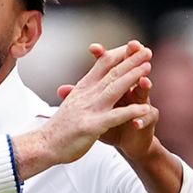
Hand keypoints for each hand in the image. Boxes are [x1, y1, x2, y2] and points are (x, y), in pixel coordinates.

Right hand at [12, 41, 152, 177]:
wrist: (44, 145)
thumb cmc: (59, 126)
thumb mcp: (71, 102)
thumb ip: (80, 90)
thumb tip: (87, 80)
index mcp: (82, 88)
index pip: (102, 64)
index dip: (119, 54)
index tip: (132, 47)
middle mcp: (86, 95)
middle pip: (112, 73)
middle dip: (131, 60)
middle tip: (147, 50)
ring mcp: (90, 110)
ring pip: (115, 89)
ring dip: (132, 77)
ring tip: (148, 68)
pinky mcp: (92, 126)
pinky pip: (115, 117)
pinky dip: (130, 112)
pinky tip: (144, 108)